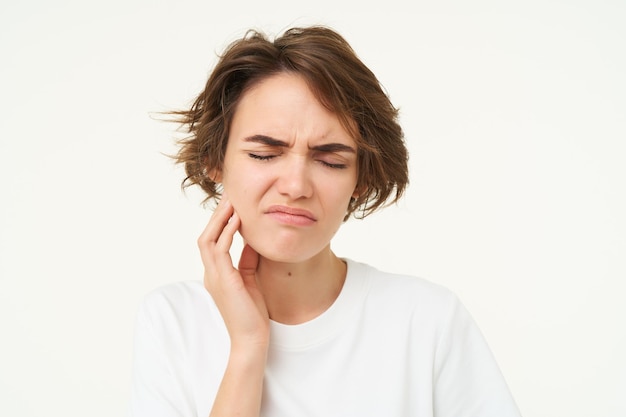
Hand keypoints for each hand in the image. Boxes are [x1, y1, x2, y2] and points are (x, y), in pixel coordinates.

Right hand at [197, 196, 269, 349]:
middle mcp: (211, 273)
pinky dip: (227, 234)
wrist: (251, 339)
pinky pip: (220, 251)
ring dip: (219, 219)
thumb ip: (248, 259)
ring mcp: (214, 277)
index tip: (232, 204)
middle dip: (217, 215)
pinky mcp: (223, 281)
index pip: (212, 240)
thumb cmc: (252, 312)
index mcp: (216, 273)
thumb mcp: (250, 278)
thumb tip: (253, 238)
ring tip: (231, 202)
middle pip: (206, 236)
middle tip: (229, 195)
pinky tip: (237, 221)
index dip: (220, 221)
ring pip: (208, 240)